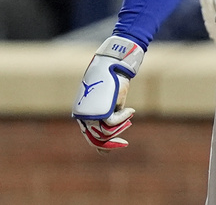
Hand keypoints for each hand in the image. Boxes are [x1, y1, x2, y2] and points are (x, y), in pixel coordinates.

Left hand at [72, 35, 143, 152]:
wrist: (113, 67)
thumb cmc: (113, 83)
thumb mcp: (110, 103)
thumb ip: (108, 116)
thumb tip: (113, 131)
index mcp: (84, 115)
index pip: (90, 136)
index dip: (101, 144)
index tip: (110, 148)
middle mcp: (84, 117)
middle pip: (96, 138)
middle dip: (110, 144)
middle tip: (123, 144)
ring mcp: (91, 114)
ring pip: (105, 133)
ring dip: (121, 126)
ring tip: (129, 114)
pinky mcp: (100, 110)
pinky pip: (113, 123)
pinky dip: (124, 118)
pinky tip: (130, 110)